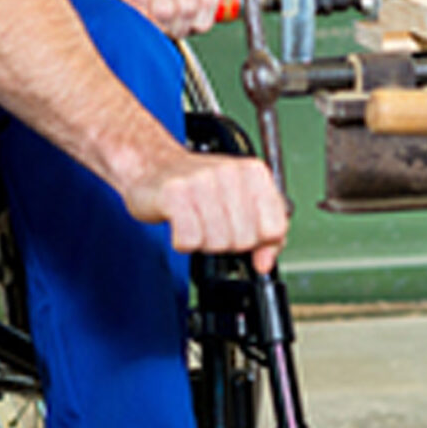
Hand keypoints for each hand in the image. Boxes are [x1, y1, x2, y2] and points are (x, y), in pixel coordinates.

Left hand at [107, 0, 225, 37]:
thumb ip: (115, 2)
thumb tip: (120, 27)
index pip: (137, 2)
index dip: (141, 23)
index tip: (143, 31)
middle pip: (164, 12)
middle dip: (162, 29)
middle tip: (160, 30)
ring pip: (188, 14)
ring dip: (181, 27)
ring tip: (175, 24)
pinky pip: (207, 11)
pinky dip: (198, 23)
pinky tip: (190, 17)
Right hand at [124, 146, 289, 272]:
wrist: (151, 164)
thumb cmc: (197, 185)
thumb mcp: (240, 201)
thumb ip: (263, 233)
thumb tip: (265, 262)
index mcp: (254, 172)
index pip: (275, 228)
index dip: (259, 240)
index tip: (243, 230)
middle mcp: (230, 173)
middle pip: (246, 240)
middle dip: (229, 243)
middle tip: (213, 225)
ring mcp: (202, 181)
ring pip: (218, 243)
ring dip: (204, 242)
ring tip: (196, 222)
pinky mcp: (174, 194)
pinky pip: (189, 240)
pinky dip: (183, 242)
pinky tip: (180, 224)